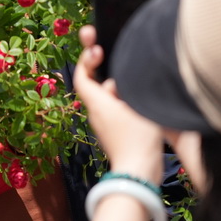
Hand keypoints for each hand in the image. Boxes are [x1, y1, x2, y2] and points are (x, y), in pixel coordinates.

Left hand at [74, 25, 165, 181]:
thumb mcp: (138, 105)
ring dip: (115, 84)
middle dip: (99, 66)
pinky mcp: (114, 134)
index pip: (82, 77)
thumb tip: (120, 77)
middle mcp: (97, 113)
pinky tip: (137, 97)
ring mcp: (105, 124)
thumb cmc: (139, 138)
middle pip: (93, 84)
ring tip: (132, 75)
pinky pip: (114, 108)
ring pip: (105, 96)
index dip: (86, 59)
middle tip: (104, 48)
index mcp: (98, 104)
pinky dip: (122, 98)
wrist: (139, 173)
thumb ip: (128, 87)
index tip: (96, 47)